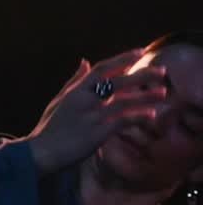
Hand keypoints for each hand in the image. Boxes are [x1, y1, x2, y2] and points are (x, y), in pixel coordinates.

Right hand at [26, 48, 167, 174]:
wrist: (39, 153)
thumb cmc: (48, 129)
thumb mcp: (59, 100)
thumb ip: (74, 80)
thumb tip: (84, 61)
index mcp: (76, 90)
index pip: (102, 68)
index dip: (122, 58)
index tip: (140, 51)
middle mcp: (84, 99)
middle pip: (117, 81)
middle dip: (141, 75)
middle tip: (162, 72)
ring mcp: (91, 115)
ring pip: (124, 101)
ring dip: (145, 96)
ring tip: (163, 93)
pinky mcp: (96, 132)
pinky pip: (122, 121)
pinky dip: (138, 117)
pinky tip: (152, 115)